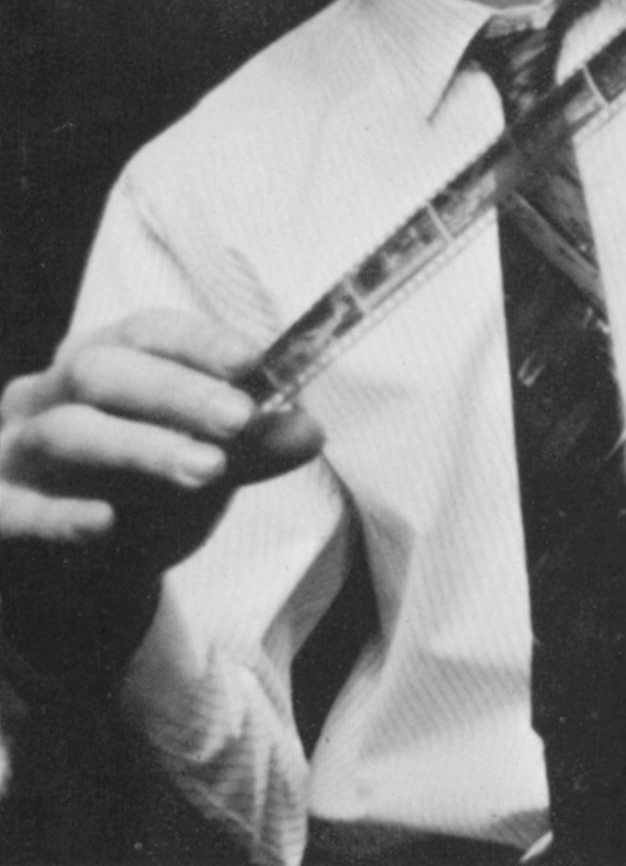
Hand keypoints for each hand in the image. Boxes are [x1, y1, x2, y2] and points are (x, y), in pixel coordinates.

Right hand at [0, 311, 322, 578]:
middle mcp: (47, 395)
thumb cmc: (142, 497)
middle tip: (240, 420)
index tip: (255, 360)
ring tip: (206, 470)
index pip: (146, 332)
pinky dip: (59, 515)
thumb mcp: (206, 468)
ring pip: (66, 432)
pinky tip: (105, 523)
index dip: (200, 342)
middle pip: (103, 372)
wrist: (73, 581)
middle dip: (176, 392)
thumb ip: (253, 449)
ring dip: (140, 447)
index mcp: (102, 362)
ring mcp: (11, 451)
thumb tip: (308, 430)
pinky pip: (13, 509)